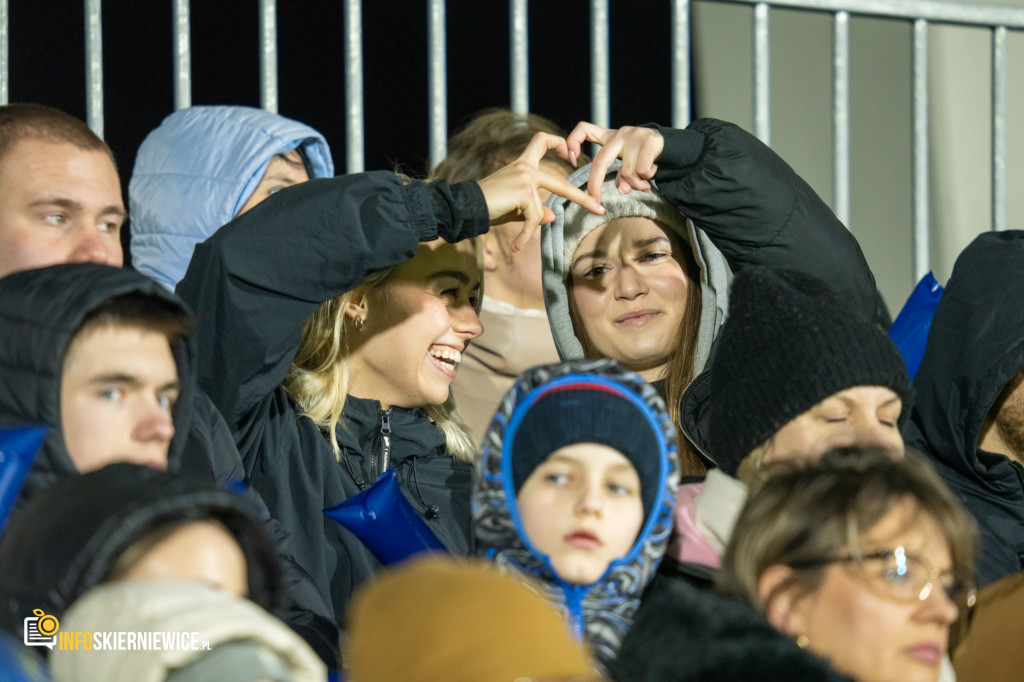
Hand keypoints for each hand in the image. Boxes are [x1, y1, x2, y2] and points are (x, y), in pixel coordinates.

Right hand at [476, 132, 603, 251]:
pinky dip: (525, 235)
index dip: (559, 143)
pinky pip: (533, 218)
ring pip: (542, 208)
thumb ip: (534, 209)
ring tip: (518, 244)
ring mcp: (525, 177)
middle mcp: (525, 167)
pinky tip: (516, 246)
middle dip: (582, 197)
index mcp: (523, 164)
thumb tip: (552, 216)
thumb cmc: (488, 205)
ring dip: (530, 228)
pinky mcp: (523, 191)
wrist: (466, 206)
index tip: (570, 155)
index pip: (542, 141)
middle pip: (561, 182)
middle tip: (598, 208)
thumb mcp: (515, 208)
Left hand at [566, 122, 663, 204]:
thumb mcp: (627, 163)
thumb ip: (620, 176)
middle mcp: (620, 134)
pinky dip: (647, 177)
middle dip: (594, 184)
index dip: (573, 142)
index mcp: (609, 137)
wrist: (670, 145)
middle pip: (600, 161)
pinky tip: (652, 173)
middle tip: (595, 201)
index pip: (584, 128)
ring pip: (627, 172)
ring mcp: (635, 136)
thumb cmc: (642, 156)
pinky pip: (642, 170)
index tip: (571, 159)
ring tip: (644, 184)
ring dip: (635, 184)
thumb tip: (623, 189)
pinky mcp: (650, 141)